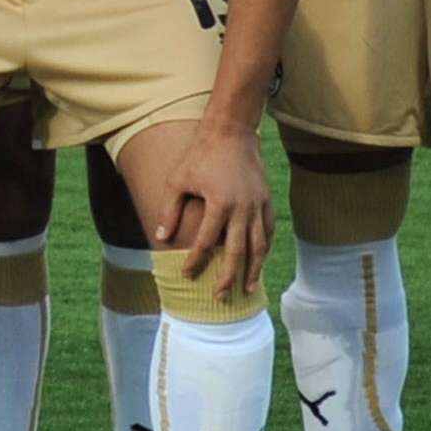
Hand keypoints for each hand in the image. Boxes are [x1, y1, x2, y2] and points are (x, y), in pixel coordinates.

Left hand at [157, 120, 274, 301]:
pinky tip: (259, 261)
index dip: (195, 261)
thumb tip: (161, 238)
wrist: (231, 134)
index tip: (187, 275)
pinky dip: (264, 249)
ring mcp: (258, 206)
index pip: (207, 242)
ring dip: (253, 269)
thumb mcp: (178, 180)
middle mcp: (243, 209)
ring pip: (259, 246)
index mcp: (220, 204)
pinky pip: (268, 231)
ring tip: (248, 289)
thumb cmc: (200, 156)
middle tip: (220, 297)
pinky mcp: (267, 201)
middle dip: (228, 277)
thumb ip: (169, 210)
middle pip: (238, 252)